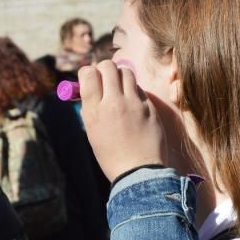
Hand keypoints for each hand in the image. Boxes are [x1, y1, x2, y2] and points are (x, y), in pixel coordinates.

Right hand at [78, 61, 166, 180]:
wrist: (138, 172)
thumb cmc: (112, 156)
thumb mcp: (93, 132)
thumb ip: (92, 108)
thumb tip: (91, 88)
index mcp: (94, 110)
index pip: (89, 73)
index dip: (89, 72)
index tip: (91, 78)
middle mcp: (113, 103)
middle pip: (108, 66)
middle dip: (105, 69)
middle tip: (106, 79)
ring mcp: (133, 104)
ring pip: (126, 72)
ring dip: (121, 76)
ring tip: (120, 89)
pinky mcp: (149, 107)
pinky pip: (140, 89)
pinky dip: (134, 91)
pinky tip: (133, 104)